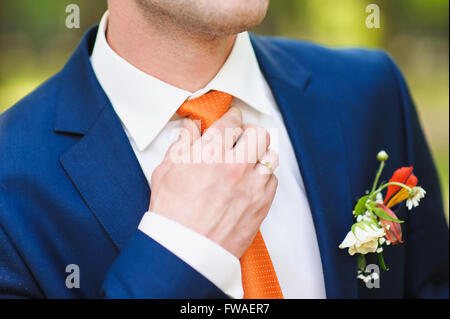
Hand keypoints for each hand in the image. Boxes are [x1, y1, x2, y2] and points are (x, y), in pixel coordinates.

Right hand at [149, 108, 278, 257]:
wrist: (184, 251)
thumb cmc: (172, 215)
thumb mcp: (166, 171)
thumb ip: (182, 144)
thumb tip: (191, 129)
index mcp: (210, 153)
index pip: (231, 120)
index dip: (230, 118)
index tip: (229, 121)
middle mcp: (235, 165)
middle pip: (257, 133)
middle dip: (248, 132)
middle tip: (240, 139)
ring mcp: (251, 185)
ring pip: (269, 154)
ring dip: (258, 154)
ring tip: (247, 160)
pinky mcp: (261, 204)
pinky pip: (273, 180)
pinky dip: (264, 176)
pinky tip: (251, 182)